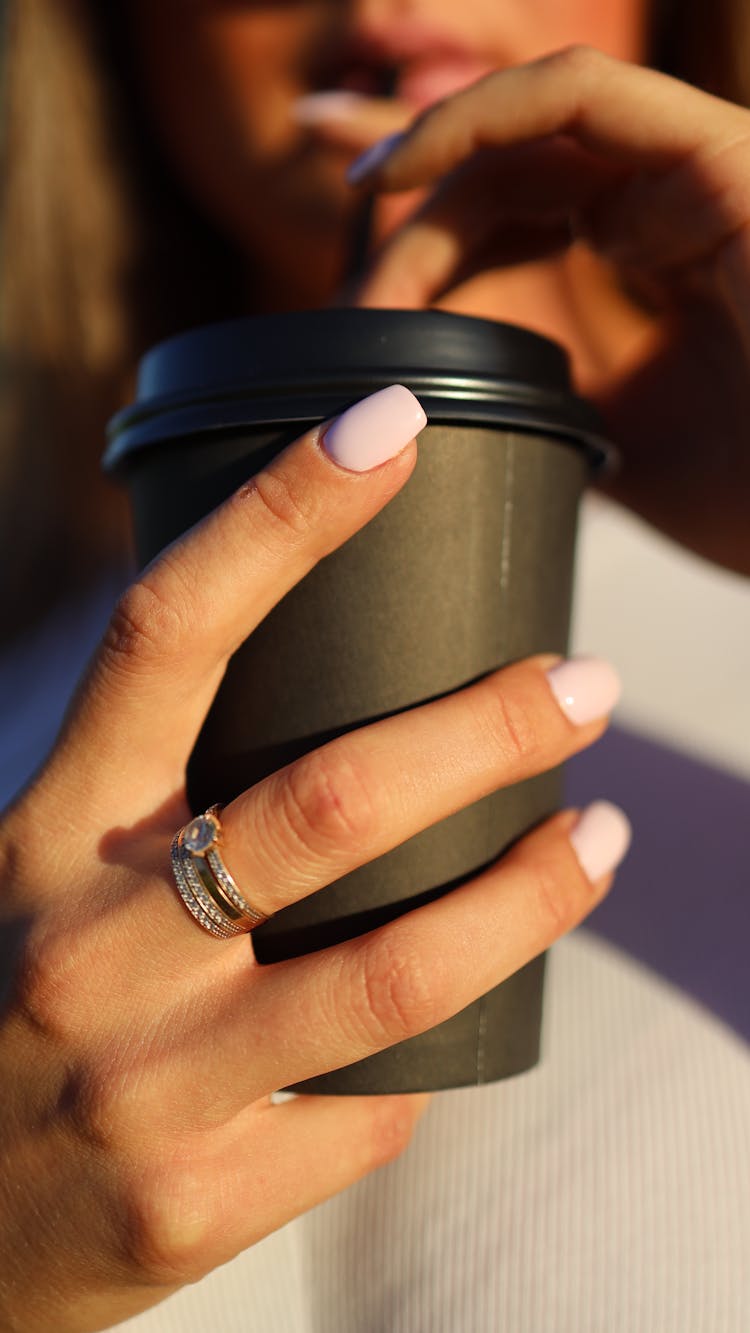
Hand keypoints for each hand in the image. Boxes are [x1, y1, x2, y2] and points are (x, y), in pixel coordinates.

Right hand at [0, 386, 626, 1330]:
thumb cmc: (9, 1004)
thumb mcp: (40, 871)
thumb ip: (149, 795)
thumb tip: (334, 707)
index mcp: (46, 830)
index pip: (170, 633)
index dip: (284, 514)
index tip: (392, 429)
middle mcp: (87, 947)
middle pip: (329, 801)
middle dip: (486, 729)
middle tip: (584, 684)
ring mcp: (145, 1085)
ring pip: (393, 972)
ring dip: (528, 893)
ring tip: (596, 831)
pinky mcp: (195, 1206)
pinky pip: (369, 1107)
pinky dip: (426, 1054)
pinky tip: (455, 1017)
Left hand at [349, 47, 749, 574]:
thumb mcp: (614, 448)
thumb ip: (547, 401)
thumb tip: (459, 403)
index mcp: (654, 252)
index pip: (524, 199)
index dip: (430, 199)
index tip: (342, 221)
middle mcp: (674, 198)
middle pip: (514, 156)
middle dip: (411, 195)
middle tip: (346, 289)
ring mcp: (701, 169)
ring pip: (534, 122)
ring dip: (435, 165)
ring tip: (363, 220)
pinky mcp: (724, 157)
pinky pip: (587, 98)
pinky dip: (488, 115)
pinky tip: (410, 170)